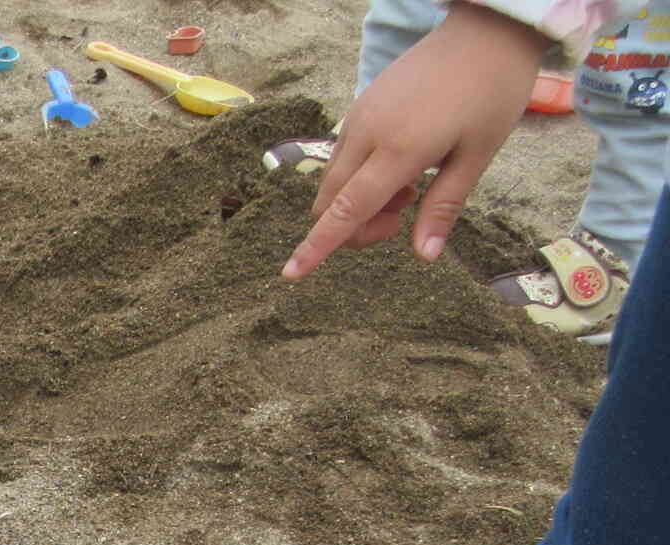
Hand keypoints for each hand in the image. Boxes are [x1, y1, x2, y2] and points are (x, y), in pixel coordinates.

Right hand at [281, 4, 543, 279]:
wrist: (485, 31)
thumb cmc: (492, 93)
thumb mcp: (477, 155)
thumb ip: (443, 207)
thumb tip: (425, 256)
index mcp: (400, 149)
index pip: (347, 210)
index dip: (318, 246)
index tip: (291, 273)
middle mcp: (368, 134)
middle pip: (331, 202)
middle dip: (354, 227)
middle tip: (406, 212)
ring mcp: (359, 117)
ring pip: (334, 181)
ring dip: (359, 201)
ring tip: (410, 183)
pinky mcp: (360, 106)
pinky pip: (343, 157)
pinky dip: (360, 177)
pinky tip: (400, 162)